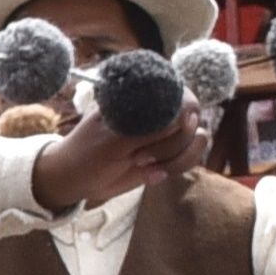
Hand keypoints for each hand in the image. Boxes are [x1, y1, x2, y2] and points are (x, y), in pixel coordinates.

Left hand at [27, 97, 195, 211]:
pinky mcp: (171, 152)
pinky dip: (175, 167)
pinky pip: (192, 156)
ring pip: (198, 139)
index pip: (182, 96)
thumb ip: (150, 127)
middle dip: (171, 144)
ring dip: (174, 158)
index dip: (181, 115)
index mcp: (142, 97)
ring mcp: (168, 131)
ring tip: (142, 166)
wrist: (77, 179)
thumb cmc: (88, 153)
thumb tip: (185, 117)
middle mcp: (160, 110)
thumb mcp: (114, 140)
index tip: (157, 136)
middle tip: (137, 157)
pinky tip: (152, 174)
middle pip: (193, 119)